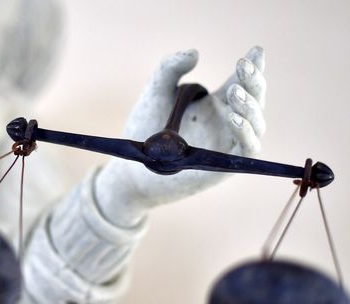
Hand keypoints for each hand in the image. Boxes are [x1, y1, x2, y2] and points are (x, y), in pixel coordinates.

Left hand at [95, 47, 265, 225]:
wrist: (133, 165)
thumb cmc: (145, 129)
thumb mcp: (156, 92)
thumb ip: (169, 68)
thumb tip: (195, 53)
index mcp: (215, 104)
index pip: (243, 83)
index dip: (254, 67)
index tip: (255, 51)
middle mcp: (227, 123)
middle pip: (254, 100)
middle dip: (253, 81)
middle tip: (242, 65)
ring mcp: (228, 144)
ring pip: (257, 124)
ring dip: (250, 106)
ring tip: (233, 91)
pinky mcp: (224, 165)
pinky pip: (247, 149)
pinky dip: (246, 133)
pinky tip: (234, 118)